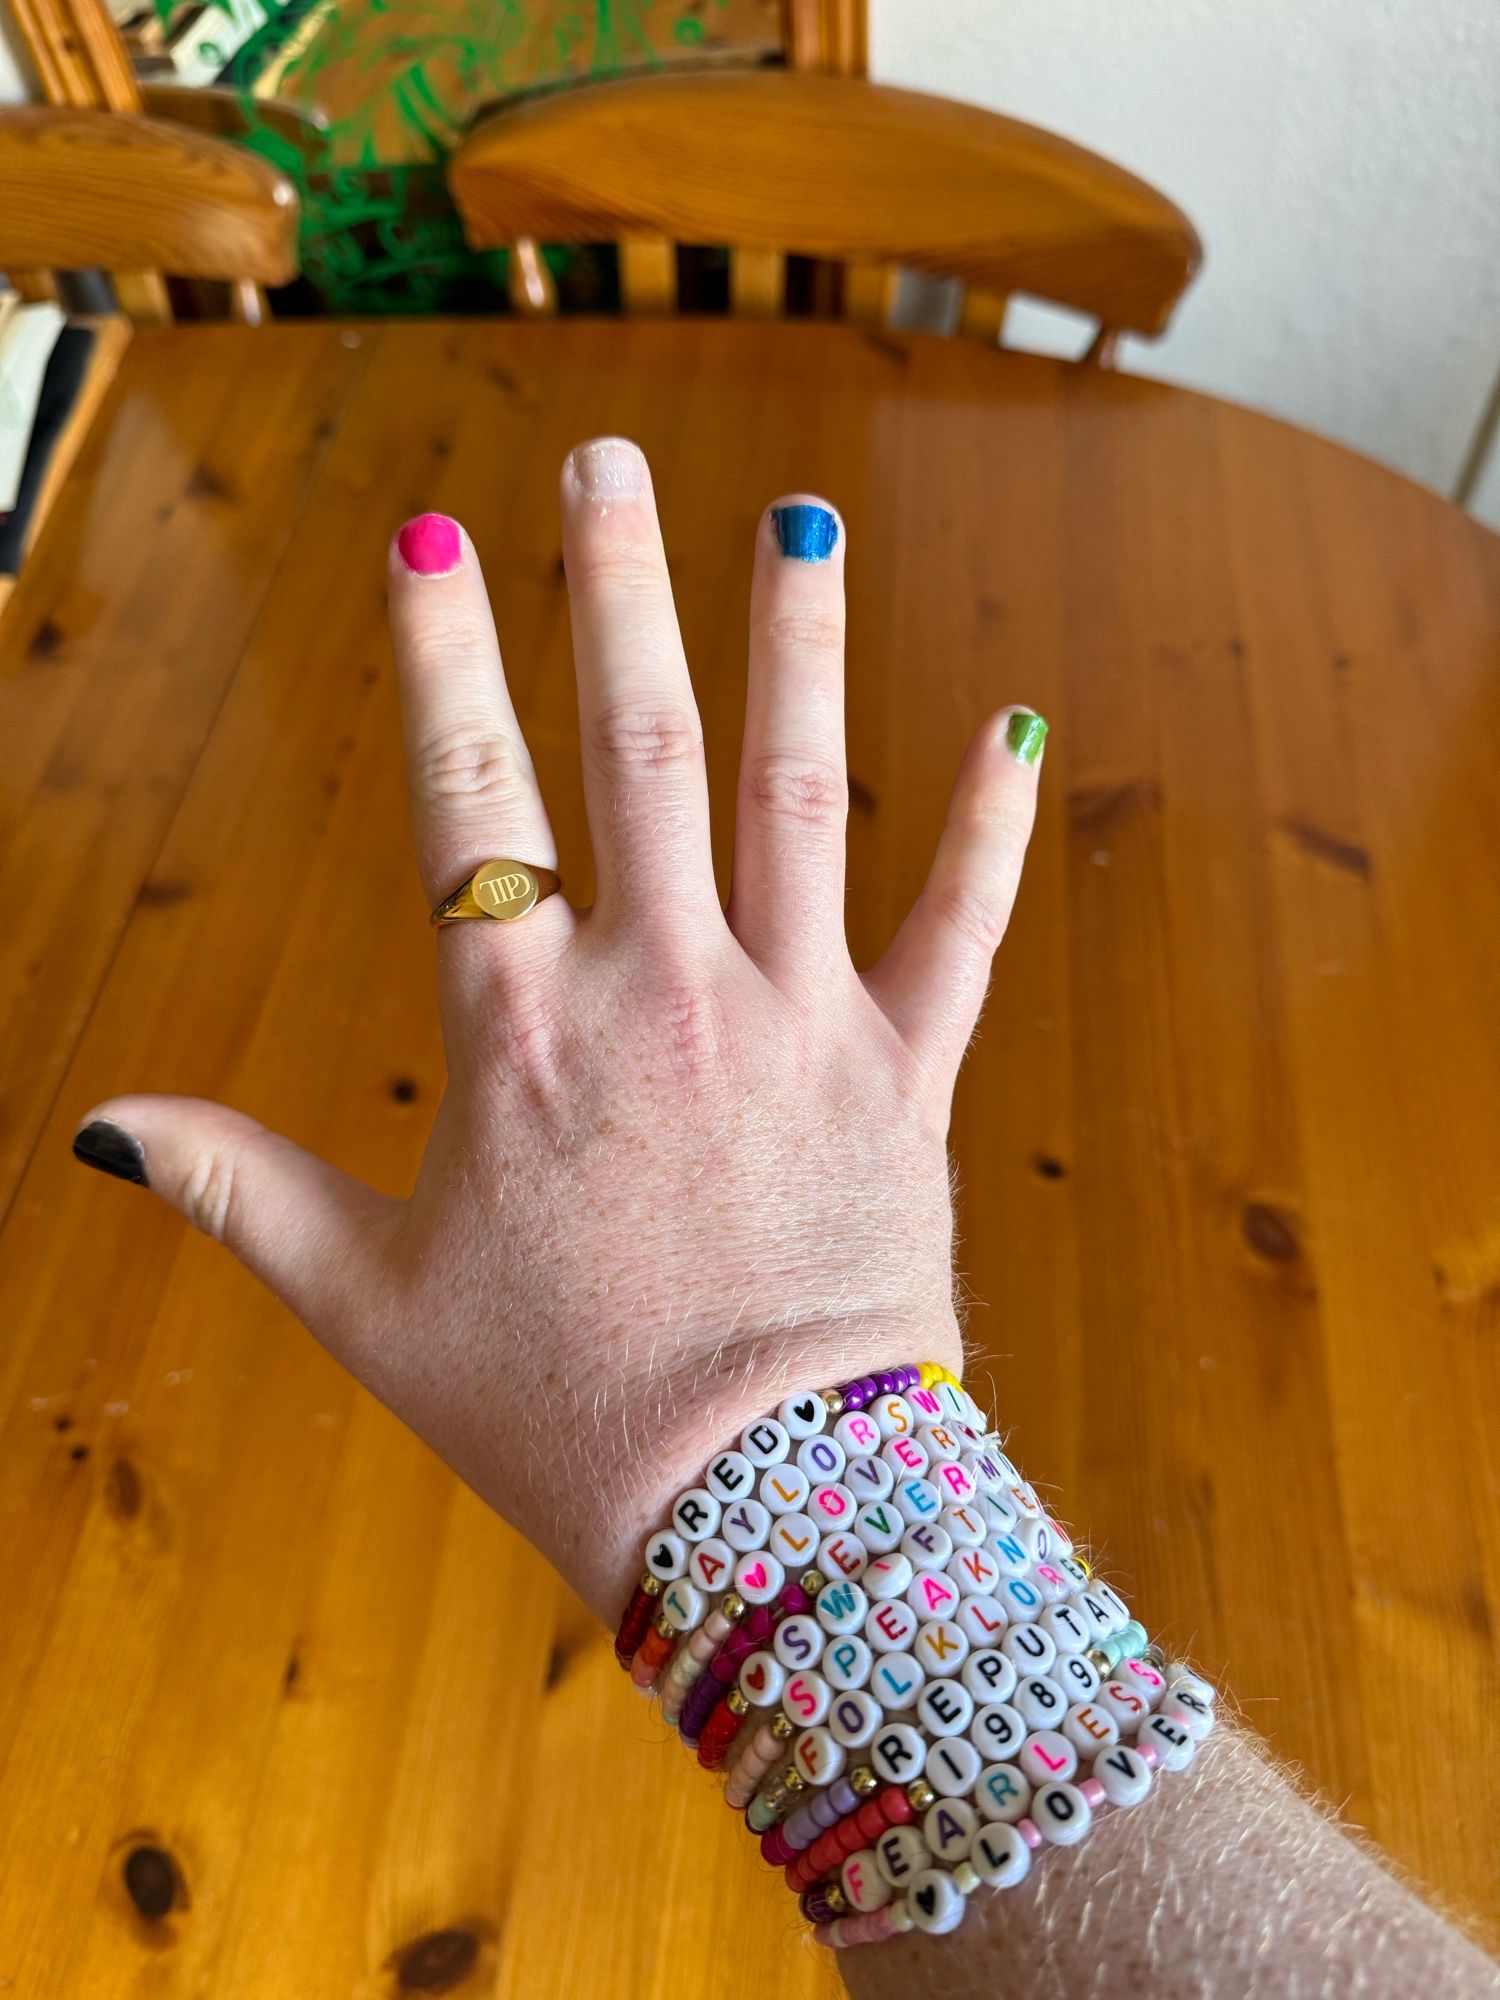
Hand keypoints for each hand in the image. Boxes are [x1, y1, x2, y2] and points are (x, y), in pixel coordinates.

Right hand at [72, 438, 1044, 1622]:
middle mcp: (663, 990)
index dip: (443, 658)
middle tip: (603, 457)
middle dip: (616, 588)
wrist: (756, 1517)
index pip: (468, 798)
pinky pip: (961, 930)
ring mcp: (798, 1022)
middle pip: (635, 747)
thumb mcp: (365, 1303)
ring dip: (797, 646)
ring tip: (798, 515)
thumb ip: (240, 1189)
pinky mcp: (905, 1077)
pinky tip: (1015, 727)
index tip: (427, 534)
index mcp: (522, 1031)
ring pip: (801, 794)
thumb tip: (95, 1127)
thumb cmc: (551, 1410)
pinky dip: (990, 831)